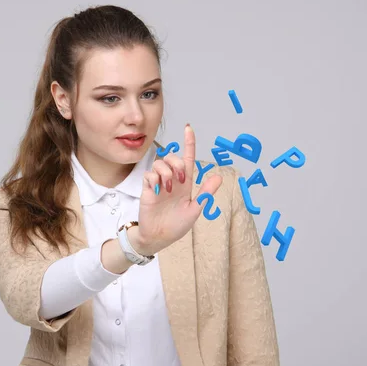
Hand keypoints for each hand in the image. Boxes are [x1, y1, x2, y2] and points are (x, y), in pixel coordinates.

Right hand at [133, 124, 222, 255]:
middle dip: (177, 163)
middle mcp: (172, 180)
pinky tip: (158, 191)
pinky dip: (154, 179)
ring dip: (166, 172)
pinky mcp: (147, 189)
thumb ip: (205, 193)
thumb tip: (218, 177)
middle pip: (172, 157)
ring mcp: (159, 183)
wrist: (159, 237)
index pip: (187, 159)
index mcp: (185, 183)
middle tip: (180, 180)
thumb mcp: (195, 209)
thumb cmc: (177, 225)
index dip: (188, 143)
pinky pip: (149, 174)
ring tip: (167, 188)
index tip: (188, 128)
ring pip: (159, 163)